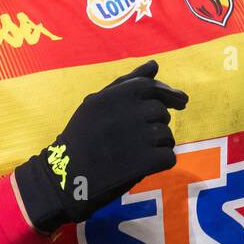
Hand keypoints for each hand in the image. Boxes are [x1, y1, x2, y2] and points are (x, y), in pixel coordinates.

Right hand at [13, 60, 187, 232]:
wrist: (63, 178)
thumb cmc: (81, 138)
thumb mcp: (96, 104)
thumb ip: (127, 82)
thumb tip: (155, 64)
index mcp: (113, 96)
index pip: (151, 87)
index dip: (169, 93)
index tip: (180, 103)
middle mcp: (126, 112)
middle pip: (161, 112)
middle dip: (158, 123)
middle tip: (140, 136)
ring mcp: (136, 137)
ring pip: (166, 135)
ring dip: (159, 144)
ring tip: (138, 152)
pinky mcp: (143, 162)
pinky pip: (168, 157)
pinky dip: (161, 162)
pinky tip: (144, 166)